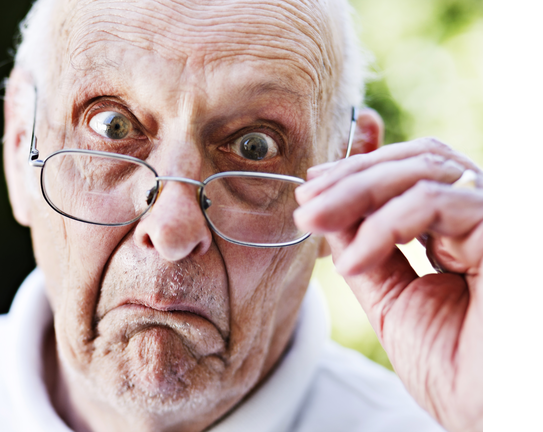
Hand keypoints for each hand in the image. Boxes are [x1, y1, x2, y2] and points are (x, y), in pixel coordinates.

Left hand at [294, 137, 482, 431]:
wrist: (489, 415)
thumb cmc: (453, 369)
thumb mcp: (390, 298)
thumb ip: (365, 250)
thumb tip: (327, 211)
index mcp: (461, 230)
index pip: (412, 174)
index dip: (359, 173)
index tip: (311, 192)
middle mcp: (485, 216)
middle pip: (417, 162)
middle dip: (352, 178)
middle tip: (306, 203)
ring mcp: (498, 219)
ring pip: (424, 170)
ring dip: (356, 191)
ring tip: (313, 221)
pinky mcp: (506, 229)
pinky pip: (434, 202)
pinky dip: (383, 225)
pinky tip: (355, 262)